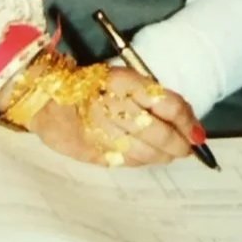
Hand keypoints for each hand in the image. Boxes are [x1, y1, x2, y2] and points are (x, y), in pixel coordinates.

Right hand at [31, 66, 201, 167]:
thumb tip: (187, 122)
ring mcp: (104, 130)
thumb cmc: (88, 85)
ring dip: (163, 155)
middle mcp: (115, 105)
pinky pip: (129, 161)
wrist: (44, 97)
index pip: (167, 104)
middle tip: (186, 148)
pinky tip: (146, 156)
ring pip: (147, 150)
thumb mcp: (120, 79)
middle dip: (178, 143)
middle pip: (160, 131)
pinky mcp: (94, 150)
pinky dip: (143, 161)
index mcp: (123, 81)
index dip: (186, 120)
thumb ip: (151, 97)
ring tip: (169, 153)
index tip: (196, 132)